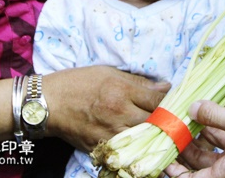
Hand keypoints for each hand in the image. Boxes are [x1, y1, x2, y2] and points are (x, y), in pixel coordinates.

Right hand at [43, 66, 169, 151]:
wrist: (46, 103)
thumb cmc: (77, 82)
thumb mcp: (108, 72)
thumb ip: (138, 81)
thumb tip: (165, 86)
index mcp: (121, 90)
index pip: (158, 98)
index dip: (172, 101)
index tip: (178, 102)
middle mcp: (119, 113)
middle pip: (156, 121)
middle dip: (169, 121)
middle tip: (177, 120)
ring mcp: (110, 134)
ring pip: (146, 139)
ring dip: (157, 136)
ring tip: (166, 133)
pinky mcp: (102, 148)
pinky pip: (128, 151)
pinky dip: (139, 148)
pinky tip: (145, 144)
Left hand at [166, 102, 224, 177]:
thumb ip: (216, 116)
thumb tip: (192, 107)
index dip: (175, 172)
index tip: (159, 158)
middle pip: (199, 158)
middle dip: (183, 144)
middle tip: (168, 126)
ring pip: (212, 141)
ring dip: (198, 127)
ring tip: (183, 110)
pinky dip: (217, 117)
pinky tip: (207, 103)